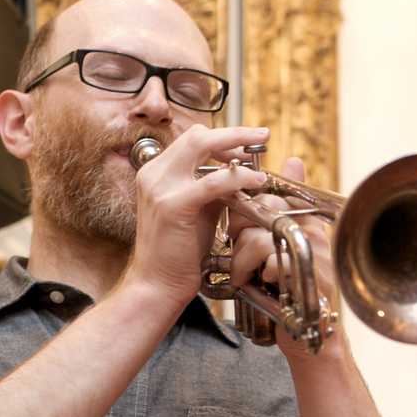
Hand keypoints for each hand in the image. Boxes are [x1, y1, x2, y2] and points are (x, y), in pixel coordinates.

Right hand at [123, 124, 269, 308]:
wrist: (157, 283)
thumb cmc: (179, 252)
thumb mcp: (198, 211)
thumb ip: (213, 189)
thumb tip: (239, 173)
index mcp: (157, 172)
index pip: (192, 139)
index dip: (223, 138)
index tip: (248, 146)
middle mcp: (154, 173)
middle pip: (197, 134)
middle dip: (234, 132)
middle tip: (263, 135)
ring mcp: (160, 186)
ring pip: (202, 146)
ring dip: (237, 146)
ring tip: (262, 157)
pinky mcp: (173, 205)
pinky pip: (213, 181)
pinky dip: (239, 177)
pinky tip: (257, 181)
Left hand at [228, 156, 344, 357]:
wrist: (311, 334)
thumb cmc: (291, 289)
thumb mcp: (283, 243)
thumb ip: (280, 208)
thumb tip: (293, 161)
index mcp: (308, 218)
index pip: (270, 194)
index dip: (246, 212)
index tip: (240, 231)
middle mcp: (315, 230)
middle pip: (263, 210)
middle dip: (239, 233)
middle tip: (239, 254)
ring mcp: (315, 252)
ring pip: (259, 238)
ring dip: (242, 261)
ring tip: (243, 276)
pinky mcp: (311, 275)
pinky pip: (270, 262)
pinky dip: (256, 276)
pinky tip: (258, 286)